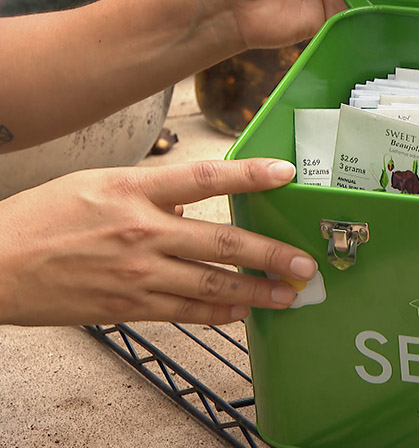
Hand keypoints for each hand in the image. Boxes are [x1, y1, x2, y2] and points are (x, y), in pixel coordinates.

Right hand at [0, 159, 314, 325]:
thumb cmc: (45, 217)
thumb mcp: (99, 183)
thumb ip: (152, 191)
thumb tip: (194, 203)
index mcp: (133, 189)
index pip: (204, 177)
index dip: (249, 174)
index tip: (286, 174)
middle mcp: (142, 231)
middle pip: (221, 242)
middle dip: (270, 255)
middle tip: (304, 263)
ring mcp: (137, 273)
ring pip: (211, 285)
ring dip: (256, 292)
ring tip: (288, 295)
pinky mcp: (129, 306)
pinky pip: (185, 312)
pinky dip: (218, 314)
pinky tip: (242, 314)